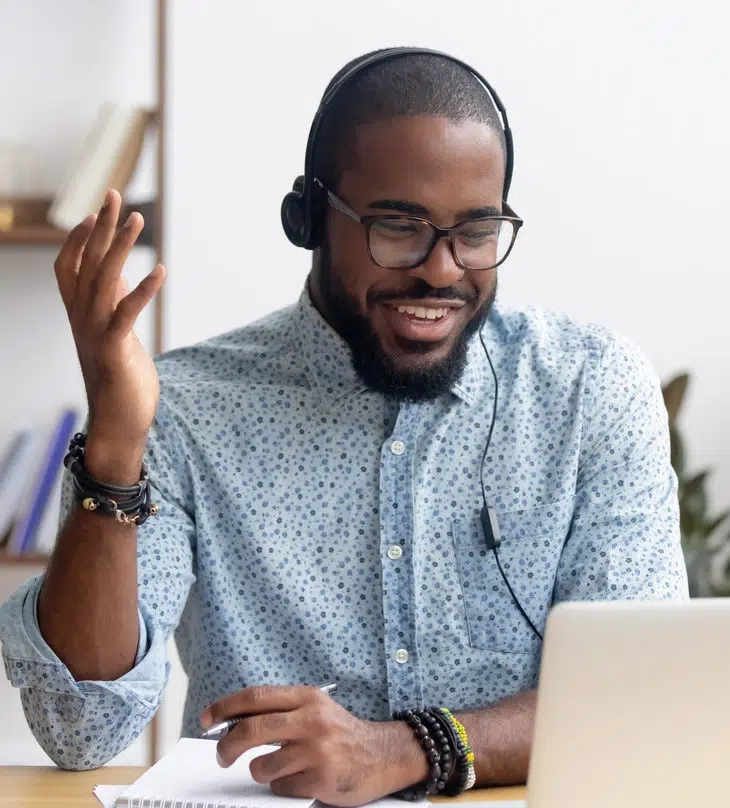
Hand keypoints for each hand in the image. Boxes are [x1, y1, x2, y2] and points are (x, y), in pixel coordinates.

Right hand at [53, 189, 165, 463]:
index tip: (96, 212)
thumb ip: (114, 307)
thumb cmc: (120, 378)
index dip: (79, 239)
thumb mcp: (116, 336)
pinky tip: (160, 271)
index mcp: (81, 316)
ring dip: (120, 247)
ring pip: (103, 280)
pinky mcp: (114, 350)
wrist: (119, 423)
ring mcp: (95, 333)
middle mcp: (82, 320)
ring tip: (137, 219)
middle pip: (87, 263)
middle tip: (115, 195)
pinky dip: (142, 291)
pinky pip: (126, 313)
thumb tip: (121, 278)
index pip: (70, 267)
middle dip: (102, 227)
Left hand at [200, 686, 426, 805]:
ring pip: (262, 766)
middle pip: (251, 730)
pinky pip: (281, 787)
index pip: (255, 697)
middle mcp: (311, 720)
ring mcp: (316, 751)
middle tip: (221, 757)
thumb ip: (281, 710)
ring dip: (260, 772)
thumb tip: (233, 721)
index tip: (207, 719)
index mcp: (306, 698)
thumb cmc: (341, 732)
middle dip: (227, 746)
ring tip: (278, 768)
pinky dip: (282, 786)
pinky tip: (300, 779)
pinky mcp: (321, 779)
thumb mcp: (314, 708)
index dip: (225, 707)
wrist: (383, 754)